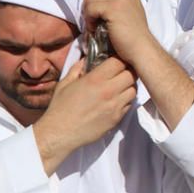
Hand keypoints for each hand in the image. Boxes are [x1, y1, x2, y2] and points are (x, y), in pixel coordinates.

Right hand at [32, 58, 136, 174]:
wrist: (60, 133)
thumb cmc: (60, 107)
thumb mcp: (65, 83)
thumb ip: (77, 68)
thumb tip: (85, 59)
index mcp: (95, 79)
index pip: (119, 62)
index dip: (119, 60)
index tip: (115, 61)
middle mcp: (108, 91)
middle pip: (131, 75)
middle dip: (127, 71)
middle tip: (120, 73)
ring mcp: (114, 106)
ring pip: (133, 90)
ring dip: (128, 86)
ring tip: (119, 87)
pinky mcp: (117, 119)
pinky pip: (129, 105)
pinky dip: (125, 100)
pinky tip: (115, 101)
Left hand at [82, 0, 153, 64]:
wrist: (141, 48)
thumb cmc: (133, 35)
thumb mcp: (127, 11)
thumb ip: (115, 1)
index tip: (94, 12)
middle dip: (88, 3)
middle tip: (91, 18)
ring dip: (87, 13)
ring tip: (94, 25)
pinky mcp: (113, 8)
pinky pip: (90, 8)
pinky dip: (89, 20)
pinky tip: (95, 29)